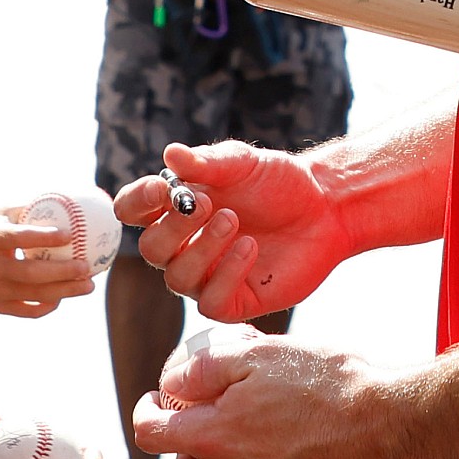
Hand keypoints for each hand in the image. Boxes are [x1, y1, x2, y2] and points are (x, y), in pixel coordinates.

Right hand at [116, 141, 353, 319]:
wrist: (325, 208)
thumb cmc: (278, 182)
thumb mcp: (243, 163)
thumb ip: (206, 162)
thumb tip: (170, 155)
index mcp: (176, 208)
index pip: (133, 211)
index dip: (138, 202)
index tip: (163, 189)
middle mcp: (185, 245)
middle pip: (150, 249)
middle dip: (174, 227)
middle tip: (207, 204)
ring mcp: (208, 276)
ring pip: (177, 278)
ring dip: (201, 249)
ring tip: (233, 220)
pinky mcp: (235, 301)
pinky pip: (210, 303)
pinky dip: (226, 274)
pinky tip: (249, 247)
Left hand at [130, 335, 408, 458]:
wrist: (397, 429)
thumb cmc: (331, 383)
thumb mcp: (262, 353)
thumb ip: (205, 368)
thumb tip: (170, 381)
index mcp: (220, 438)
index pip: (151, 436)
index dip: (145, 413)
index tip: (156, 402)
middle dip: (185, 454)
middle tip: (206, 425)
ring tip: (268, 431)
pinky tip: (304, 454)